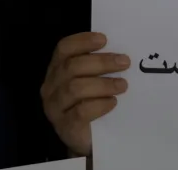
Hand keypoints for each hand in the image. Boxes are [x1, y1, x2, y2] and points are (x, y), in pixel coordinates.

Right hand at [40, 32, 129, 155]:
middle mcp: (52, 86)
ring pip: (75, 88)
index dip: (83, 42)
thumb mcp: (95, 79)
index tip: (104, 39)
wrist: (89, 137)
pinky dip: (100, 105)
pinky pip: (81, 112)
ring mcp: (55, 107)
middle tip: (125, 62)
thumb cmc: (94, 101)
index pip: (63, 49)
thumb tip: (123, 53)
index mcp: (58, 69)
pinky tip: (112, 102)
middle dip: (102, 62)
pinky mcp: (65, 126)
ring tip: (123, 85)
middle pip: (72, 67)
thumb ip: (101, 66)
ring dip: (103, 84)